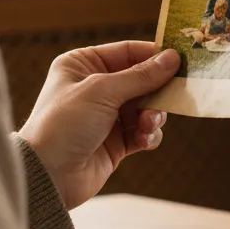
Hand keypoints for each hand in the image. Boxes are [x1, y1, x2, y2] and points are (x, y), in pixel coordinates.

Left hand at [19, 42, 179, 209]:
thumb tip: (172, 58)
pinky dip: (148, 134)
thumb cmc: (64, 124)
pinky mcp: (116, 142)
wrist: (48, 176)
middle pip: (142, 80)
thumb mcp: (102, 91)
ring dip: (153, 115)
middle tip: (174, 95)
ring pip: (147, 107)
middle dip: (157, 91)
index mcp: (83, 65)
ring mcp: (106, 115)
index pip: (128, 52)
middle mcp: (95, 88)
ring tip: (147, 124)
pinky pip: (143, 131)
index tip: (181, 60)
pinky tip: (142, 140)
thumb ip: (140, 76)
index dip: (154, 56)